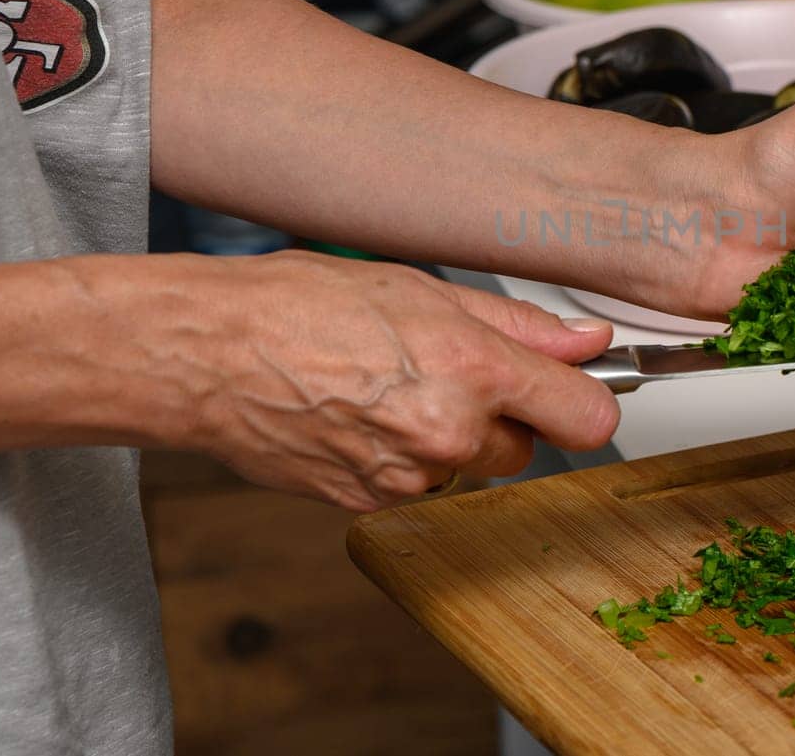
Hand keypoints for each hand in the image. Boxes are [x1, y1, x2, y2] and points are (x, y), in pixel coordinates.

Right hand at [166, 252, 617, 510]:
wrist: (207, 355)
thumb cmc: (300, 306)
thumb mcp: (424, 291)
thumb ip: (518, 326)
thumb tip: (584, 342)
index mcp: (474, 372)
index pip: (587, 418)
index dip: (583, 402)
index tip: (571, 389)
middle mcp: (448, 435)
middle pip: (525, 446)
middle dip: (500, 415)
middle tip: (444, 368)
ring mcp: (407, 477)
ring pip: (469, 466)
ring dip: (450, 438)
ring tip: (389, 386)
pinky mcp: (368, 503)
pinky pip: (415, 483)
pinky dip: (401, 456)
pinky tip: (360, 414)